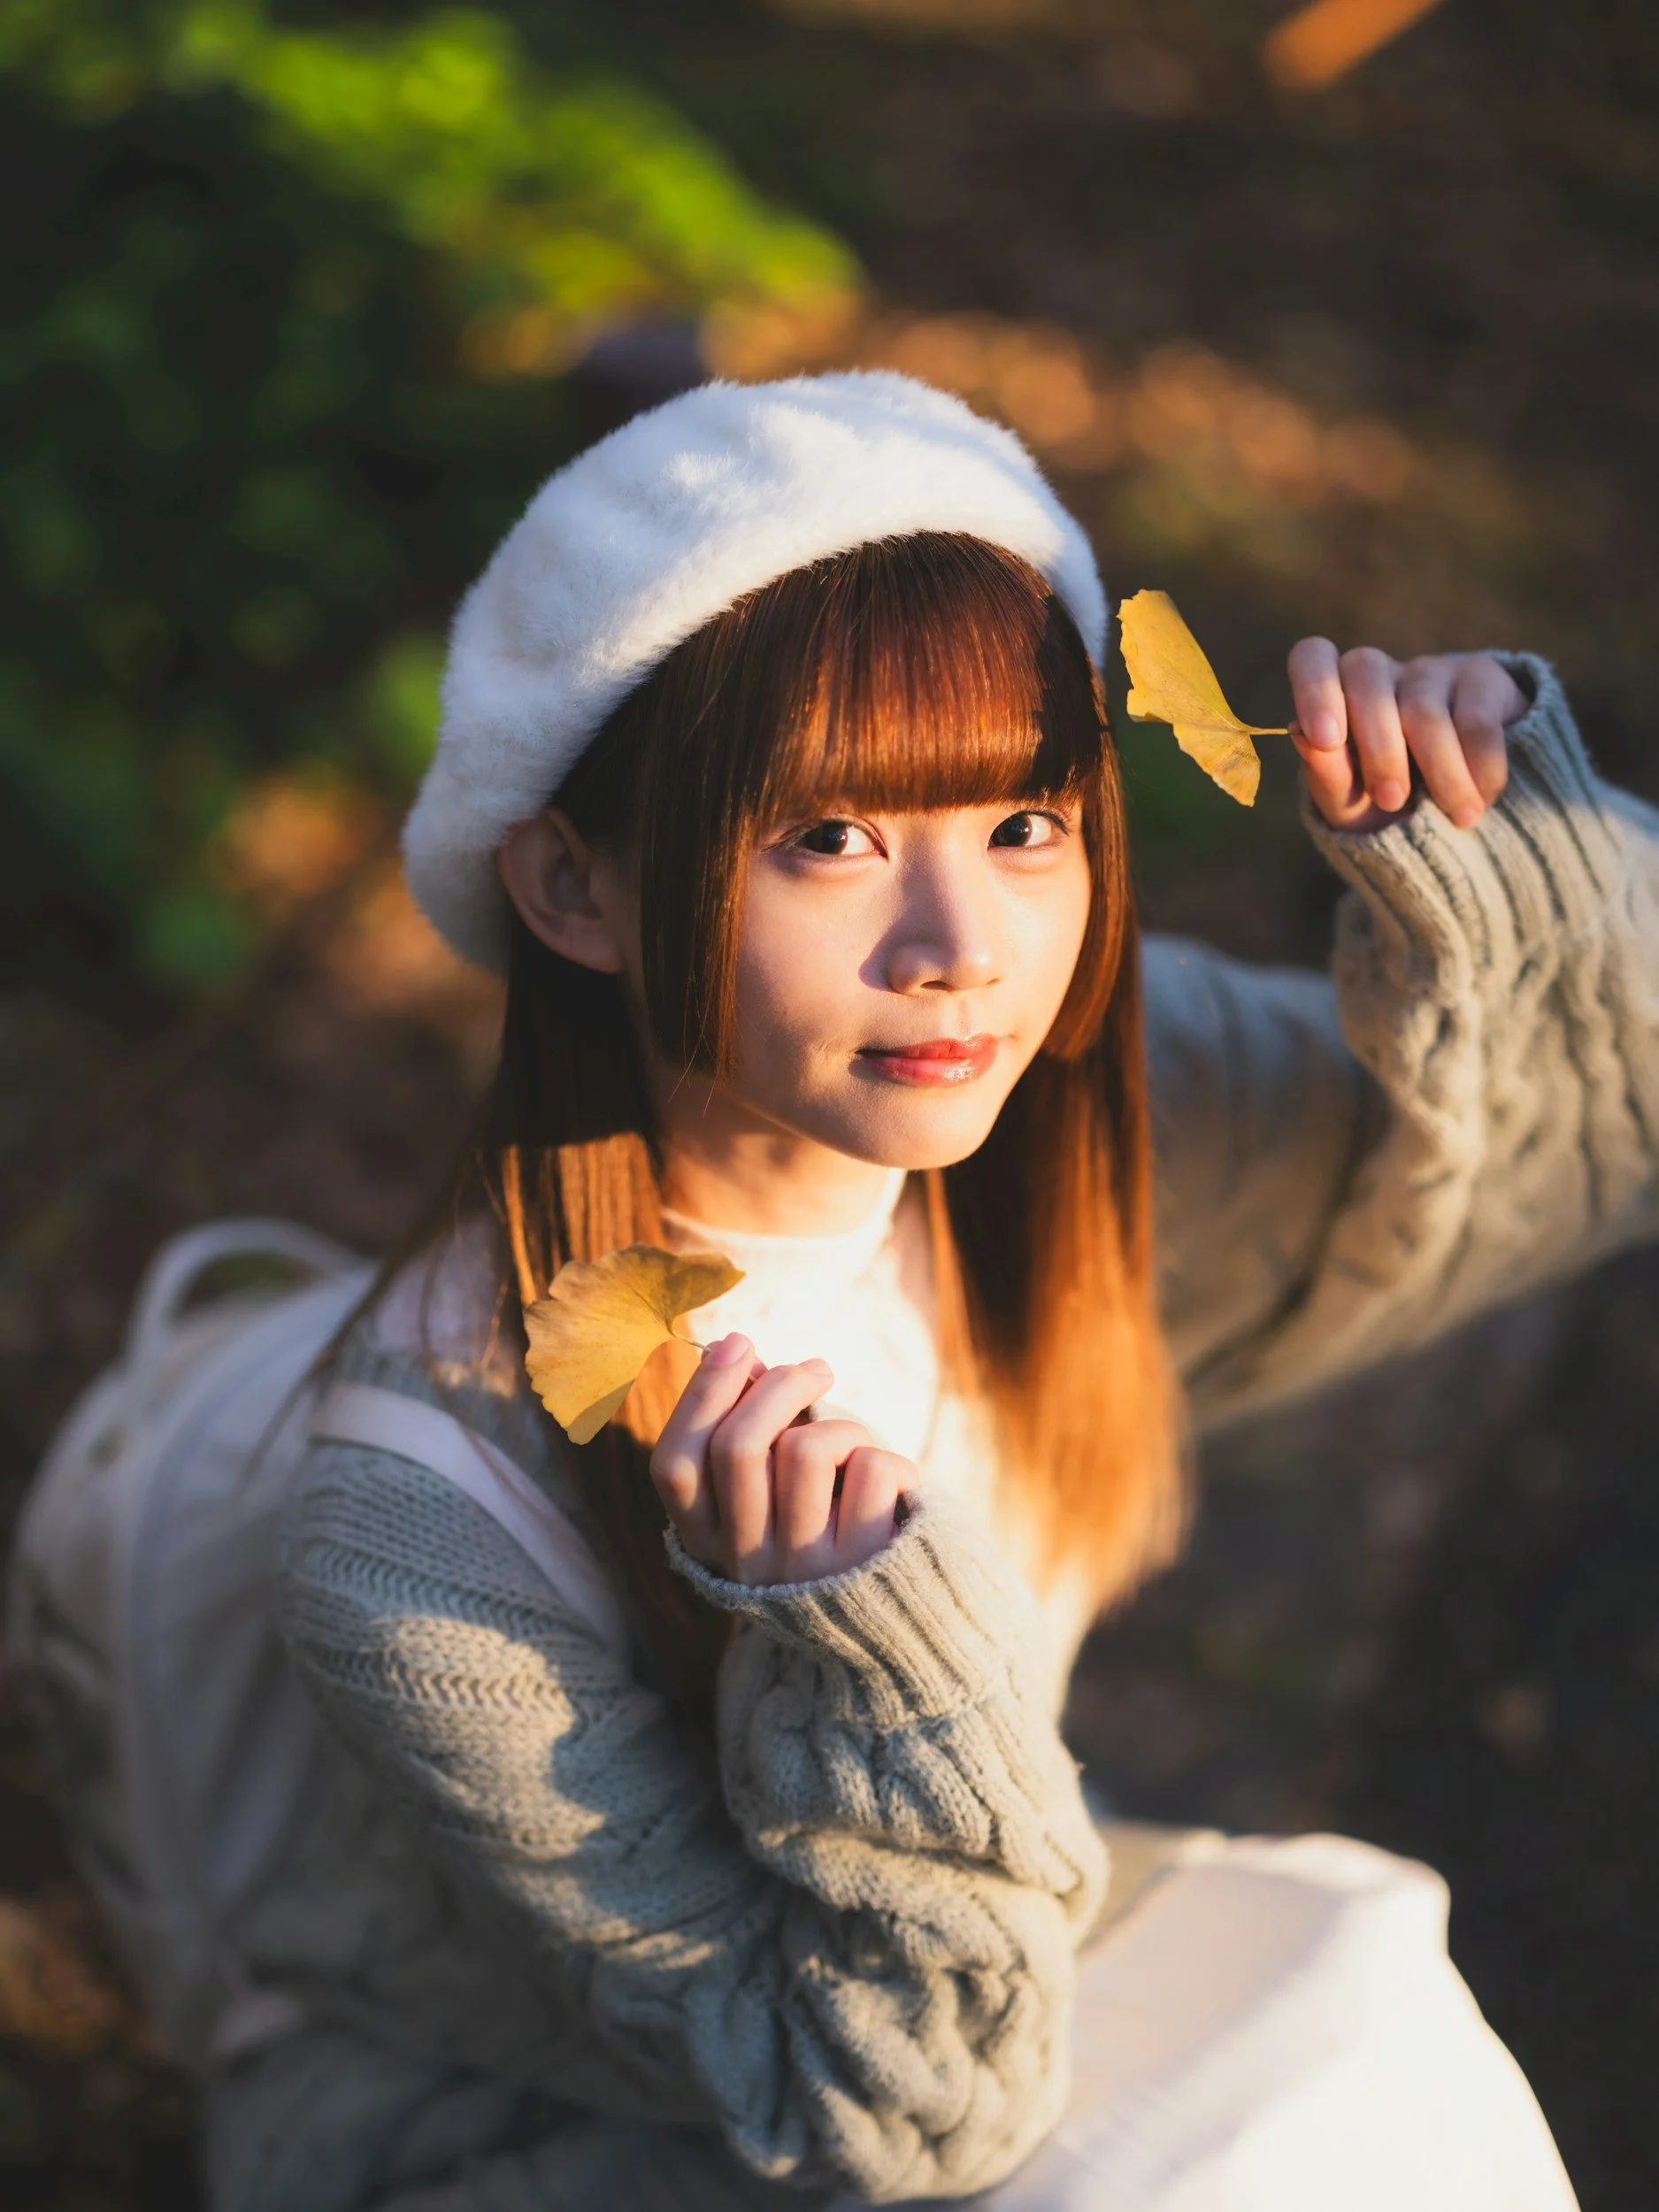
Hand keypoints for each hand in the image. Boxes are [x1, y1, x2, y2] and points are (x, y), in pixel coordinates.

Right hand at [650, 1335, 910, 1584]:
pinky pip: (869, 1470)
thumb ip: (747, 1424)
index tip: (738, 1342)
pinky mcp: (861, 1564)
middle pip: (738, 1446)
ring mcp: (799, 1568)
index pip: (675, 1462)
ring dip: (841, 1425)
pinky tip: (889, 1481)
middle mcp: (742, 1561)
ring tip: (855, 1445)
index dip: (702, 1393)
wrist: (888, 1616)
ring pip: (806, 1449)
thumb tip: (734, 1350)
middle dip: (779, 1385)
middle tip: (815, 1370)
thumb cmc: (819, 1523)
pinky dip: (887, 1456)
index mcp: (704, 1540)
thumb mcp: (770, 1485)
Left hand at [1287, 641, 1527, 832]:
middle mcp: (1375, 672)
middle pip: (1367, 679)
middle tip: (1391, 802)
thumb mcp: (1349, 804)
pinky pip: (1476, 720)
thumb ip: (1326, 774)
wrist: (1451, 815)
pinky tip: (1483, 797)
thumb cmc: (1383, 805)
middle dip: (1380, 750)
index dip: (1315, 689)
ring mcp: (1428, 670)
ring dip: (1441, 772)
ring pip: (1424, 709)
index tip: (1324, 739)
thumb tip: (1300, 733)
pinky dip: (1480, 767)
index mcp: (1332, 693)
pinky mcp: (1480, 677)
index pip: (1312, 656)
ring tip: (1458, 817)